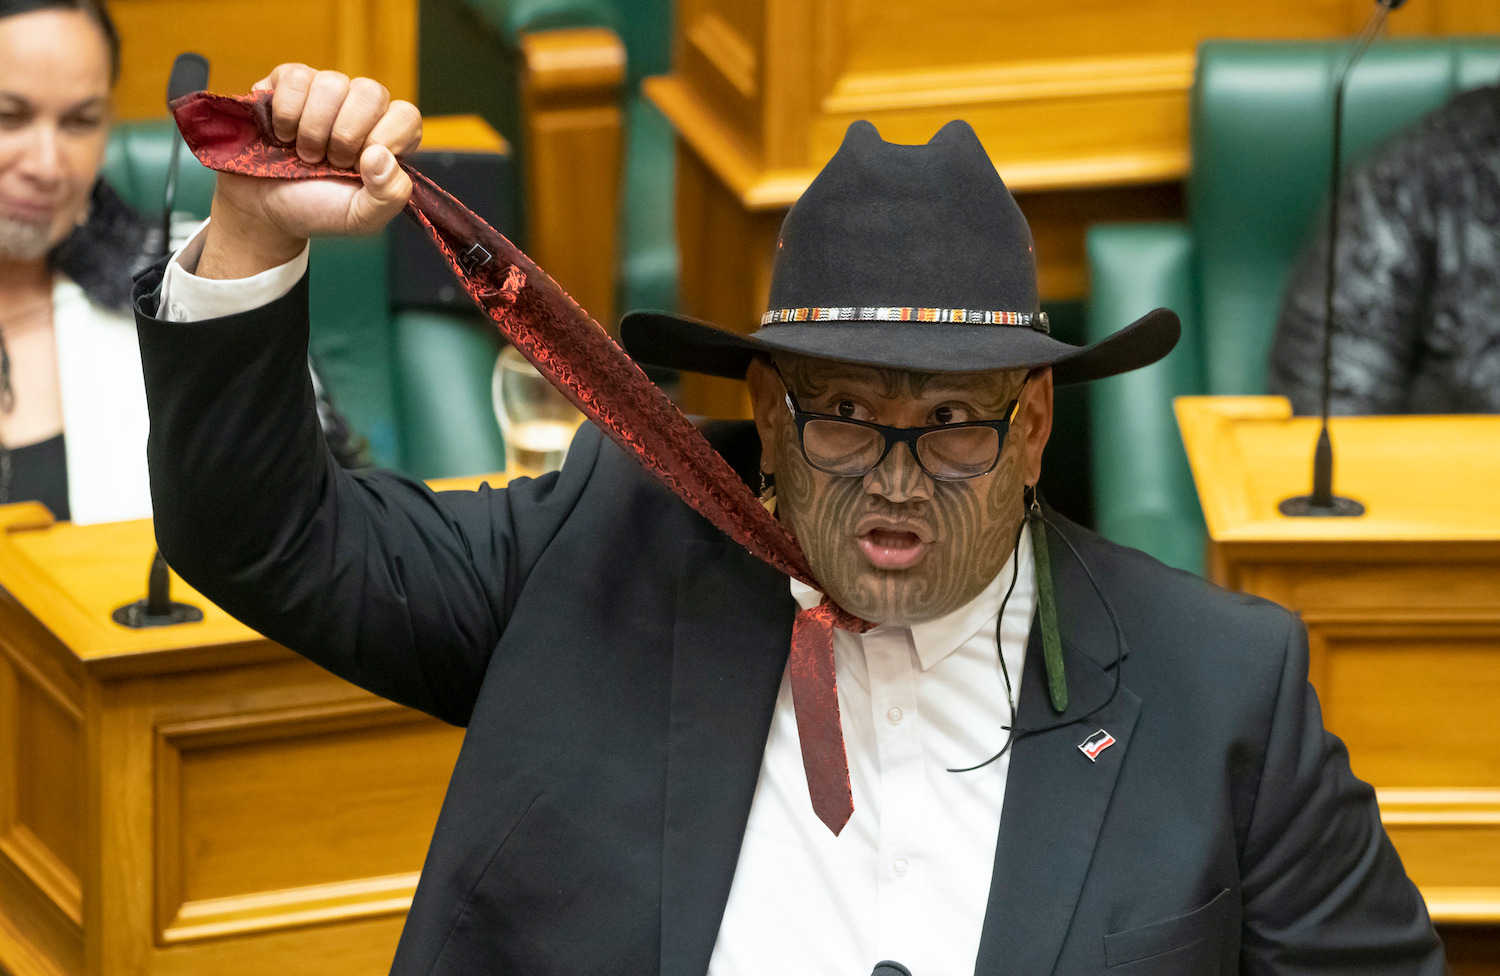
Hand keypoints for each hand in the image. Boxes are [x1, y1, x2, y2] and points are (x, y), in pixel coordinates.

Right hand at [197, 64, 422, 279]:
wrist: (267, 209)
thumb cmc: (320, 209)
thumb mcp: (362, 217)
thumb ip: (389, 195)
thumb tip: (381, 155)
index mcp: (389, 136)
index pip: (406, 116)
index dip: (382, 140)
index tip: (358, 167)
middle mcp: (363, 107)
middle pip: (371, 92)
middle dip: (345, 135)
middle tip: (330, 163)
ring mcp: (327, 90)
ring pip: (332, 83)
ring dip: (313, 129)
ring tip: (304, 154)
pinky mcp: (289, 82)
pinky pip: (295, 77)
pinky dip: (286, 113)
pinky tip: (282, 135)